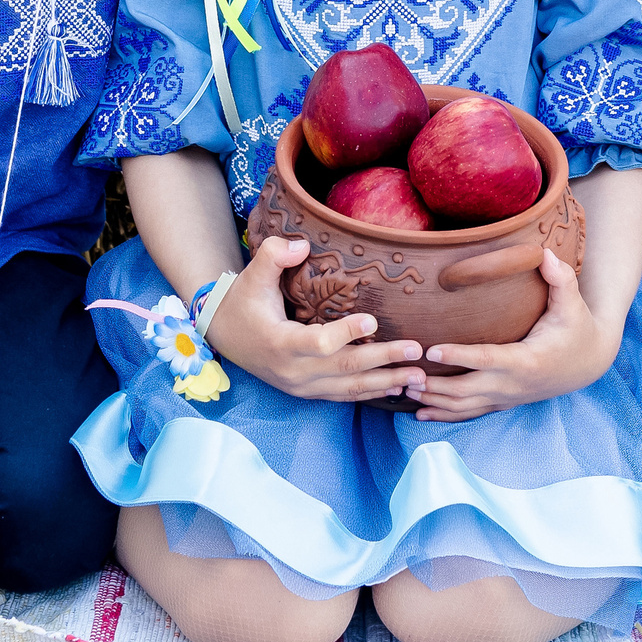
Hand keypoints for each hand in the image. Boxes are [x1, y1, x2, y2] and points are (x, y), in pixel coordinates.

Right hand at [205, 236, 427, 402]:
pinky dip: (371, 393)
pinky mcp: (308, 392)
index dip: (346, 334)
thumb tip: (302, 245)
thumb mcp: (252, 275)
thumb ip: (274, 255)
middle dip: (384, 361)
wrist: (222, 336)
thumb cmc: (243, 302)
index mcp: (280, 343)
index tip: (373, 320)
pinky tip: (396, 388)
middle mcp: (293, 371)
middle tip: (416, 350)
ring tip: (419, 378)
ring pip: (349, 388)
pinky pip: (344, 396)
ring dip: (386, 383)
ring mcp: (301, 386)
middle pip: (344, 368)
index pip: (319, 343)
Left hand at [412, 252, 614, 420]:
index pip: (487, 359)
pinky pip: (470, 413)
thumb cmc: (576, 328)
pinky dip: (444, 414)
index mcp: (527, 360)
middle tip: (402, 376)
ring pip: (465, 407)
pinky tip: (420, 412)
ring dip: (433, 402)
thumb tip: (545, 252)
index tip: (431, 351)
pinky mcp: (504, 403)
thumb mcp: (572, 303)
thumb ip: (560, 277)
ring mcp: (508, 398)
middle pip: (467, 391)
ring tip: (403, 391)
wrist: (588, 363)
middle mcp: (514, 385)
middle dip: (434, 386)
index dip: (458, 356)